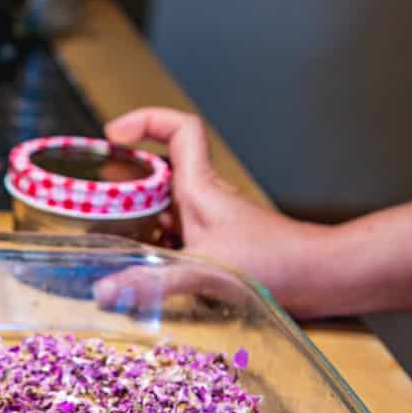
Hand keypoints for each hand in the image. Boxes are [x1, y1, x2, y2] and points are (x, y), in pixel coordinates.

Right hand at [99, 108, 329, 316]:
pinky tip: (142, 273)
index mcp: (200, 188)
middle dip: (124, 181)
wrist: (318, 277)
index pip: (178, 130)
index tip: (113, 135)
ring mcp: (211, 225)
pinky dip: (156, 250)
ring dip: (137, 220)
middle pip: (159, 173)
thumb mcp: (205, 269)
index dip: (145, 121)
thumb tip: (103, 291)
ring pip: (165, 210)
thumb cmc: (273, 263)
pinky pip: (176, 240)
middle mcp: (204, 200)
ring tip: (107, 239)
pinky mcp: (219, 249)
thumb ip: (153, 282)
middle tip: (93, 199)